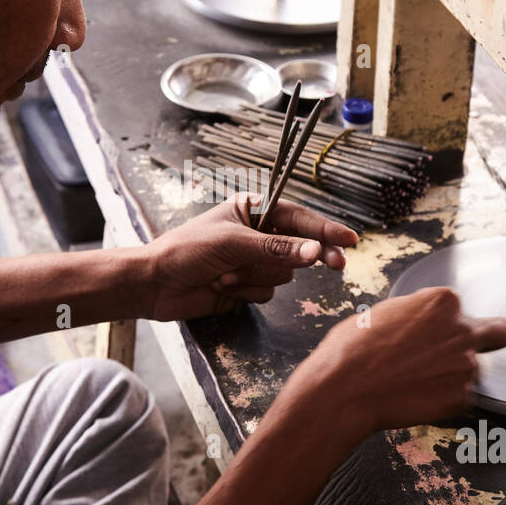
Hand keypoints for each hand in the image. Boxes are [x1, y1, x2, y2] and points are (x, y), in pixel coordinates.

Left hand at [143, 193, 358, 321]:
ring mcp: (253, 263)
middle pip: (299, 248)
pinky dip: (246, 292)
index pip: (299, 217)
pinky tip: (221, 287)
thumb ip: (276, 249)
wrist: (156, 285)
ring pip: (284, 274)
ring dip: (255, 277)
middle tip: (337, 266)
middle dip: (303, 257)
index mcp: (253, 211)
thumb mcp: (232, 244)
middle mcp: (258, 235)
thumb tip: (315, 252)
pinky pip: (268, 293)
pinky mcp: (247, 287)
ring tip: (224, 274)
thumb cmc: (187, 251)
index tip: (350, 239)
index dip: (325, 228)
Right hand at [285, 287, 505, 435]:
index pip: (463, 309)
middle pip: (498, 334)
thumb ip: (418, 315)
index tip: (437, 333)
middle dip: (489, 340)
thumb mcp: (385, 313)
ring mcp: (466, 366)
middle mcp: (462, 331)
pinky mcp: (461, 397)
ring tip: (416, 381)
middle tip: (465, 352)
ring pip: (472, 369)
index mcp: (442, 302)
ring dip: (453, 375)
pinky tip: (415, 396)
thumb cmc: (353, 350)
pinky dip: (443, 399)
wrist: (345, 388)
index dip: (449, 323)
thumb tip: (422, 323)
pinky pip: (460, 397)